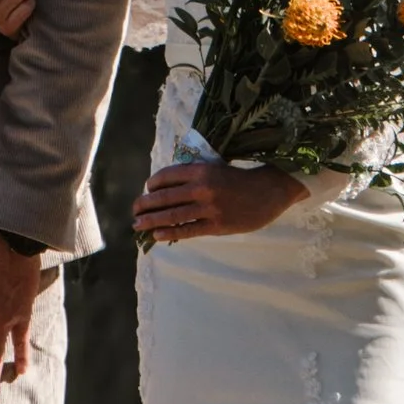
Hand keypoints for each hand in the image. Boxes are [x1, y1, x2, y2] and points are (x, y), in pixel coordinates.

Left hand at [131, 160, 306, 242]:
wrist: (269, 191)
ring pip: (172, 215)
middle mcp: (202, 187)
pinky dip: (170, 233)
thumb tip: (167, 189)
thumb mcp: (216, 168)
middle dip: (145, 204)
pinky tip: (157, 235)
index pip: (167, 176)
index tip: (146, 190)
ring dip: (151, 221)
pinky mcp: (216, 225)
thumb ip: (194, 176)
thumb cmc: (240, 179)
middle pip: (165, 197)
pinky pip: (188, 230)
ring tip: (137, 225)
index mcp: (201, 169)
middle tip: (134, 210)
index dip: (152, 184)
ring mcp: (209, 208)